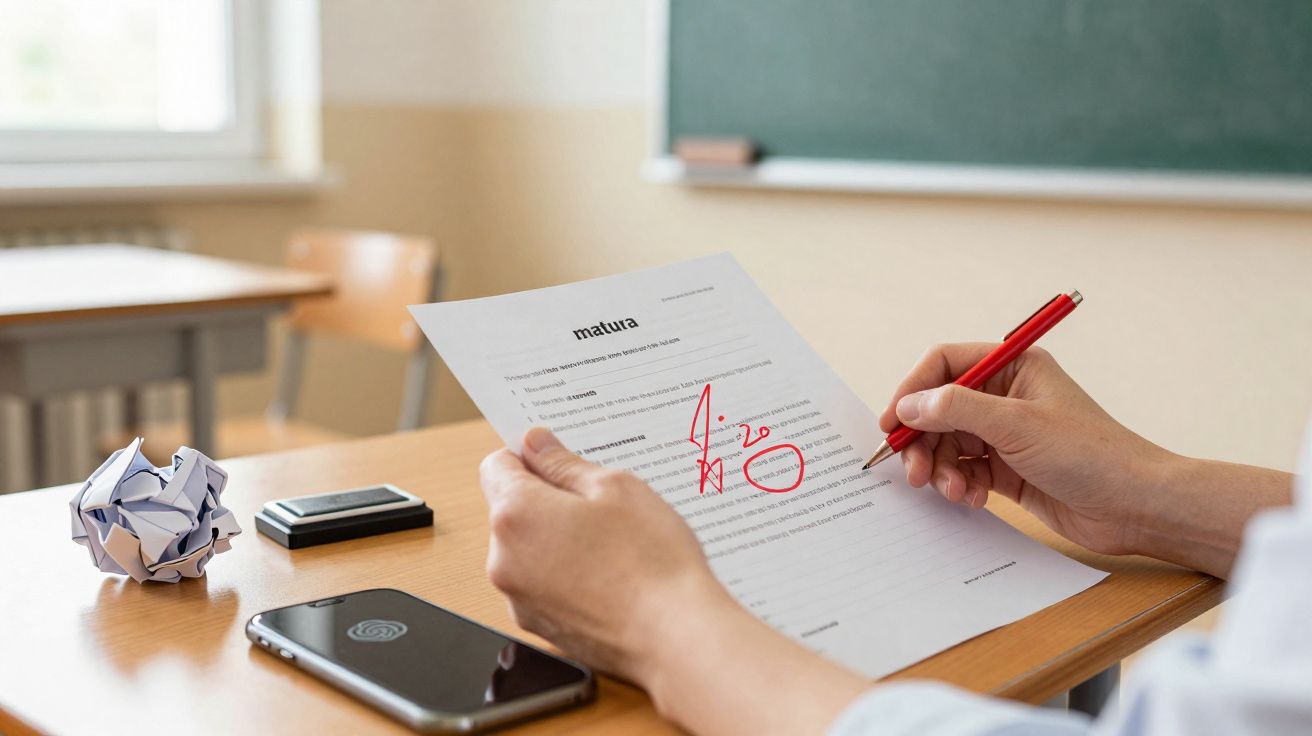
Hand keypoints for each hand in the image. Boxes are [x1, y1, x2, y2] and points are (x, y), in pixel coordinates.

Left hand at [480, 427, 870, 735]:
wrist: (675, 638)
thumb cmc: (651, 560)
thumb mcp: (616, 488)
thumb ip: (564, 463)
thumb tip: (535, 444)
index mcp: (515, 515)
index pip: (496, 466)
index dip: (529, 456)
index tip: (559, 459)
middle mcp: (504, 560)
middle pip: (511, 510)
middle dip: (548, 501)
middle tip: (602, 505)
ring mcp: (519, 599)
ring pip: (529, 549)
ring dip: (558, 539)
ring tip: (613, 546)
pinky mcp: (540, 627)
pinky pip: (543, 585)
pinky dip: (566, 575)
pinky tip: (609, 576)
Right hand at [878, 343, 1171, 556]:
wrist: (1136, 506)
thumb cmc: (1092, 455)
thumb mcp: (1017, 425)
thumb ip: (956, 409)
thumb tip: (910, 405)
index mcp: (1014, 367)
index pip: (946, 365)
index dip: (913, 390)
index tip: (892, 422)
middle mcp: (1007, 396)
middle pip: (940, 409)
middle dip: (924, 440)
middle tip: (914, 470)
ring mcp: (1008, 434)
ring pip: (950, 444)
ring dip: (942, 468)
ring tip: (952, 491)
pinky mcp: (1010, 469)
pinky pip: (966, 471)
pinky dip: (961, 485)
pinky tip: (973, 498)